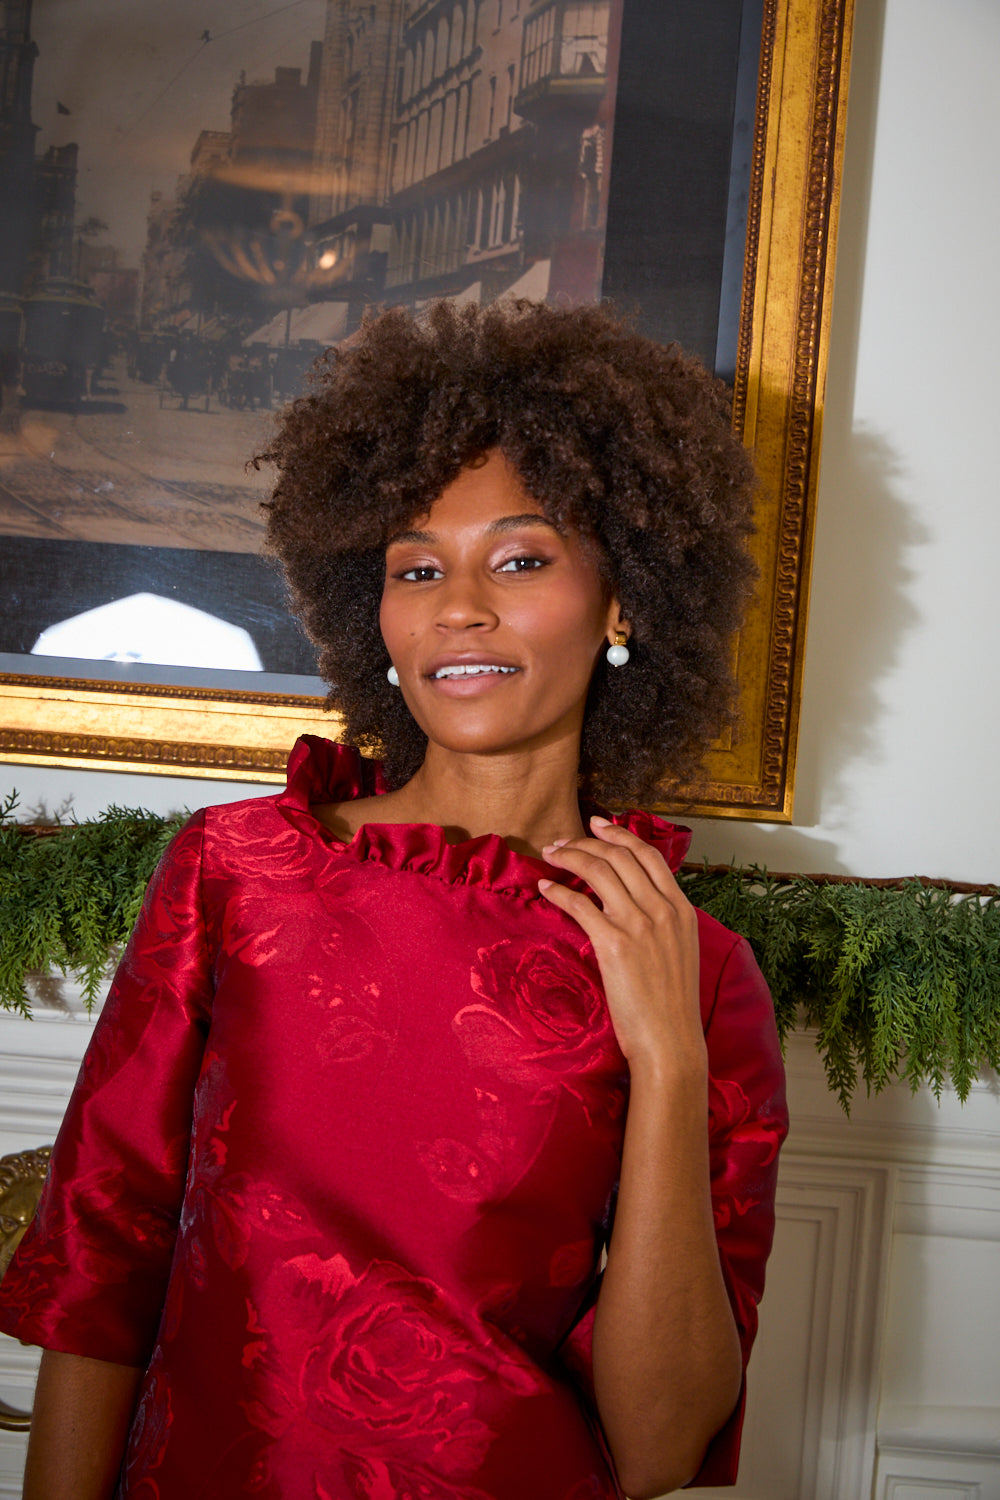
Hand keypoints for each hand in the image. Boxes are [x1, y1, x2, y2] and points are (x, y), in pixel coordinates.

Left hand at [538, 815, 705, 1076]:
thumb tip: (638, 902)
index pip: (649, 856)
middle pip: (620, 856)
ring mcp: (639, 925)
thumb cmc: (672, 1005)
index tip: (599, 823)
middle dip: (587, 841)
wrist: (670, 1042)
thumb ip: (664, 922)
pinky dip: (559, 890)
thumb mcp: (679, 952)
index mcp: (682, 910)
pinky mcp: (614, 944)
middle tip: (563, 841)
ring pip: (599, 871)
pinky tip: (546, 887)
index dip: (621, 834)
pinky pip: (579, 903)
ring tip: (551, 855)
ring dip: (570, 857)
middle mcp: (663, 910)